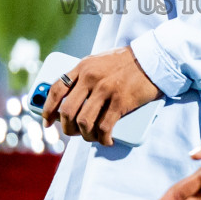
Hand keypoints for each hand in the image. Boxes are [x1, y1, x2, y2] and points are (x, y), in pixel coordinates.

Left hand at [41, 48, 161, 146]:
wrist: (153, 59)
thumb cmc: (126, 62)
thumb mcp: (99, 61)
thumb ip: (85, 75)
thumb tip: (72, 99)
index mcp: (83, 67)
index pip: (56, 90)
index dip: (48, 109)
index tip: (47, 122)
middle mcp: (90, 78)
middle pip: (67, 110)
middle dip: (67, 128)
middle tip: (73, 133)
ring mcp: (105, 90)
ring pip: (84, 122)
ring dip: (85, 135)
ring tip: (91, 137)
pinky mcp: (120, 102)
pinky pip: (104, 127)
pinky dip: (103, 138)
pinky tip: (106, 140)